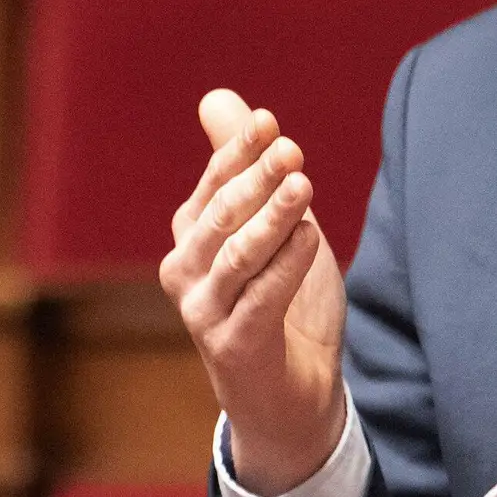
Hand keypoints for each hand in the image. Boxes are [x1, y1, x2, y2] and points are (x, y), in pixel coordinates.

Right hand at [162, 87, 346, 493]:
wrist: (289, 397)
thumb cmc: (279, 305)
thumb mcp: (269, 227)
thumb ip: (245, 169)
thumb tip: (219, 99)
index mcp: (191, 237)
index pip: (213, 184)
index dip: (238, 152)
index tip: (269, 122)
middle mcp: (185, 271)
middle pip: (221, 214)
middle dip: (256, 179)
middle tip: (292, 150)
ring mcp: (203, 311)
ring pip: (237, 254)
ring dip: (271, 218)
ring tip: (303, 186)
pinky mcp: (232, 346)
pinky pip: (262, 297)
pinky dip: (286, 264)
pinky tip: (311, 237)